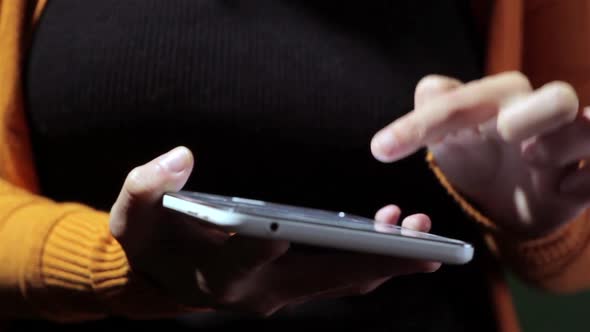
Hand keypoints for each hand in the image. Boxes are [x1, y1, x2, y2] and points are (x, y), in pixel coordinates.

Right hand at [109, 146, 440, 315]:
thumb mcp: (135, 212)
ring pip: (341, 281)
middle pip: (323, 279)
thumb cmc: (152, 240)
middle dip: (373, 262)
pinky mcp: (294, 286)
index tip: (296, 233)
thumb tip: (181, 158)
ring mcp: (280, 294)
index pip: (249, 258)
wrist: (165, 275)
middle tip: (424, 242)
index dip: (271, 245)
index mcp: (217, 272)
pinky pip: (340, 276)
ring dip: (384, 261)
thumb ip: (150, 185)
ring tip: (419, 229)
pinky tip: (390, 228)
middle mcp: (257, 293)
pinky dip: (370, 258)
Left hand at [370, 72, 586, 237]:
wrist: (507, 201)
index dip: (419, 123)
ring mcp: (565, 143)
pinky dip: (584, 178)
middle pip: (555, 96)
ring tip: (534, 160)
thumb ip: (433, 115)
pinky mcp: (585, 172)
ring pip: (586, 125)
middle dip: (533, 113)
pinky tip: (561, 189)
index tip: (381, 150)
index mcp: (491, 102)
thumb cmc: (477, 159)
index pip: (456, 102)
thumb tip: (431, 88)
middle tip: (507, 131)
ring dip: (562, 142)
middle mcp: (534, 115)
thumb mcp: (447, 141)